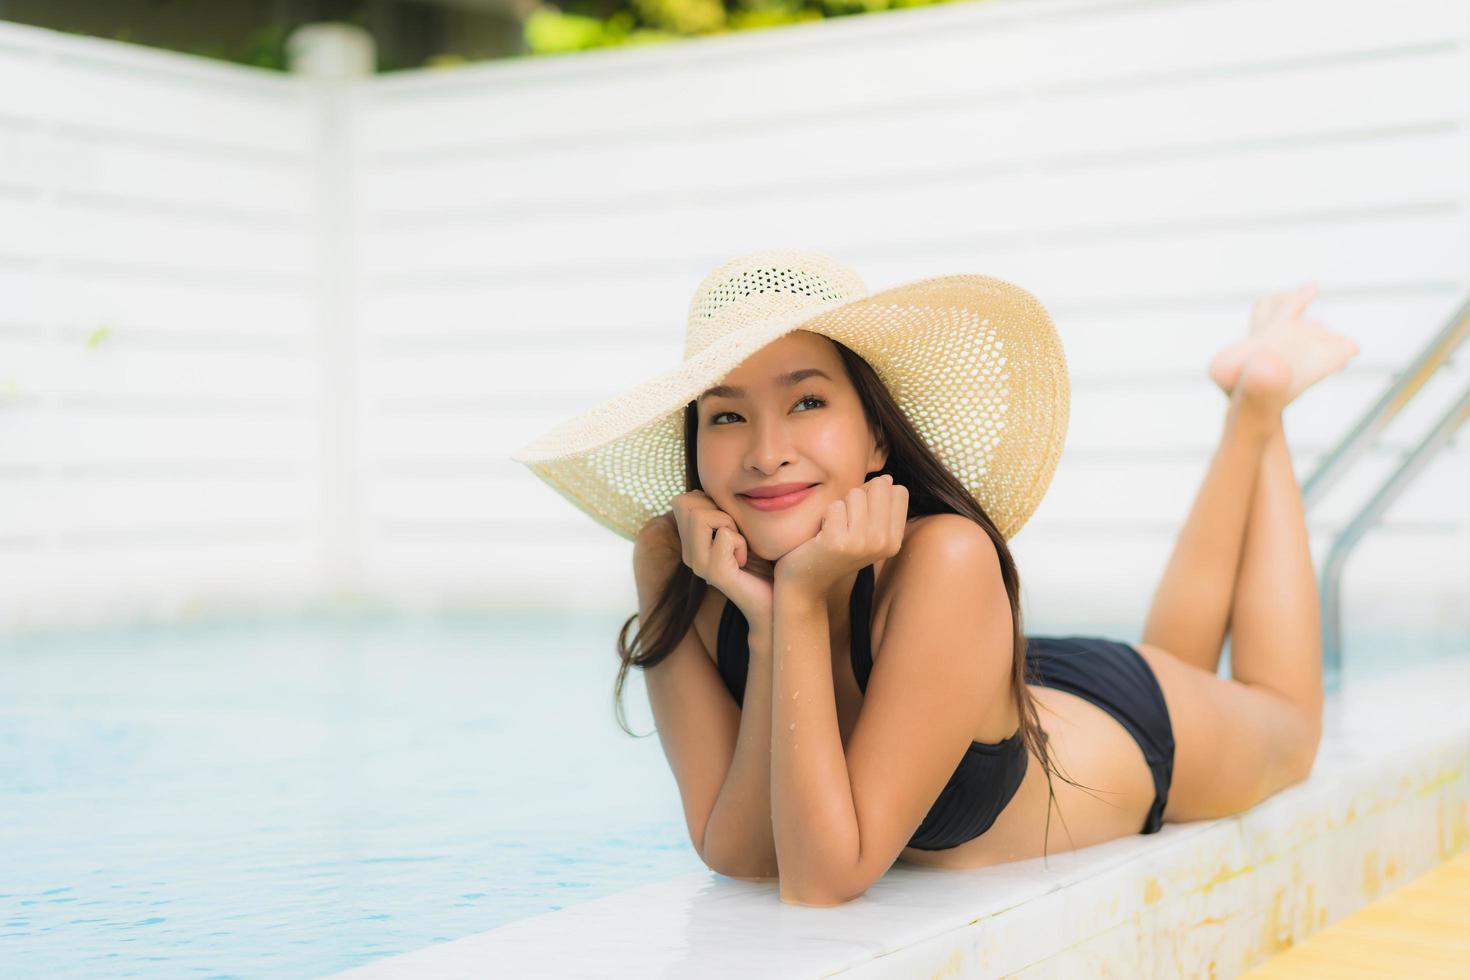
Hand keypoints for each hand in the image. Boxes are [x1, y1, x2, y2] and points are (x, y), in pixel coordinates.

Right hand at [670, 490, 772, 631]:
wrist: (775, 598)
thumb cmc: (762, 560)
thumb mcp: (738, 526)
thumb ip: (720, 509)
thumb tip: (706, 488)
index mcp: (690, 542)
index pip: (682, 500)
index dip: (709, 502)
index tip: (729, 524)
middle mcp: (689, 554)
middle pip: (687, 504)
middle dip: (718, 510)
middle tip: (736, 534)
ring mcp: (699, 565)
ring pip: (702, 516)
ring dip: (730, 524)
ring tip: (740, 545)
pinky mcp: (715, 573)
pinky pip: (725, 535)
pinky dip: (742, 541)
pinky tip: (745, 559)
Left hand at [774, 474, 908, 599]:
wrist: (806, 582)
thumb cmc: (834, 549)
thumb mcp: (864, 530)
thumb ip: (878, 504)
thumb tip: (886, 478)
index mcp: (894, 540)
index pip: (898, 492)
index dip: (876, 494)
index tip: (861, 516)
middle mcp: (883, 543)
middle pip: (880, 487)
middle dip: (858, 497)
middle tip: (845, 522)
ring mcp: (862, 543)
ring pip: (855, 494)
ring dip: (840, 506)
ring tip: (834, 528)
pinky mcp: (838, 541)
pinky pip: (834, 506)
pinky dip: (825, 515)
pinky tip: (822, 535)